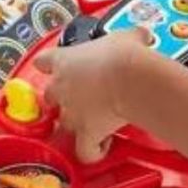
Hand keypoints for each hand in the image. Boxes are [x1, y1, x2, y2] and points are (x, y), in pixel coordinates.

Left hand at [33, 29, 148, 162]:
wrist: (131, 78)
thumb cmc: (125, 54)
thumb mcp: (127, 37)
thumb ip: (128, 38)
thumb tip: (142, 37)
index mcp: (65, 61)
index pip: (45, 61)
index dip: (50, 65)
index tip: (58, 65)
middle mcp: (61, 88)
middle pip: (51, 95)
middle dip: (63, 97)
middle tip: (84, 95)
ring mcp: (71, 113)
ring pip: (64, 123)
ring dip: (77, 123)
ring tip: (97, 121)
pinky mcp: (85, 134)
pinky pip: (84, 150)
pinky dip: (92, 151)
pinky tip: (103, 146)